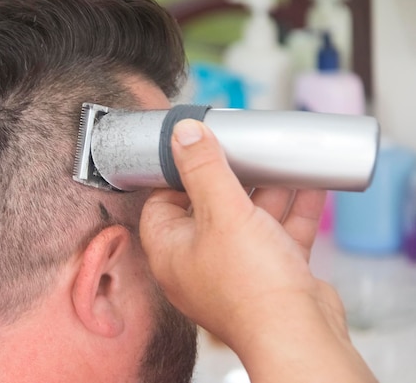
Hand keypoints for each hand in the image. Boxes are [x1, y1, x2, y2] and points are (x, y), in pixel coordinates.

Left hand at [140, 119, 375, 382]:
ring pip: (248, 220)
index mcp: (171, 250)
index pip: (161, 203)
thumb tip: (183, 135)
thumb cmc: (250, 287)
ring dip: (266, 191)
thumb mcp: (222, 213)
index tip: (195, 151)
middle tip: (243, 151)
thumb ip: (203, 170)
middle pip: (209, 207)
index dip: (176, 176)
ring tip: (280, 162)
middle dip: (230, 178)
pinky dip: (293, 211)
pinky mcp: (270, 276)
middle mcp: (199, 262)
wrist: (297, 336)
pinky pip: (279, 235)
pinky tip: (310, 186)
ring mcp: (236, 270)